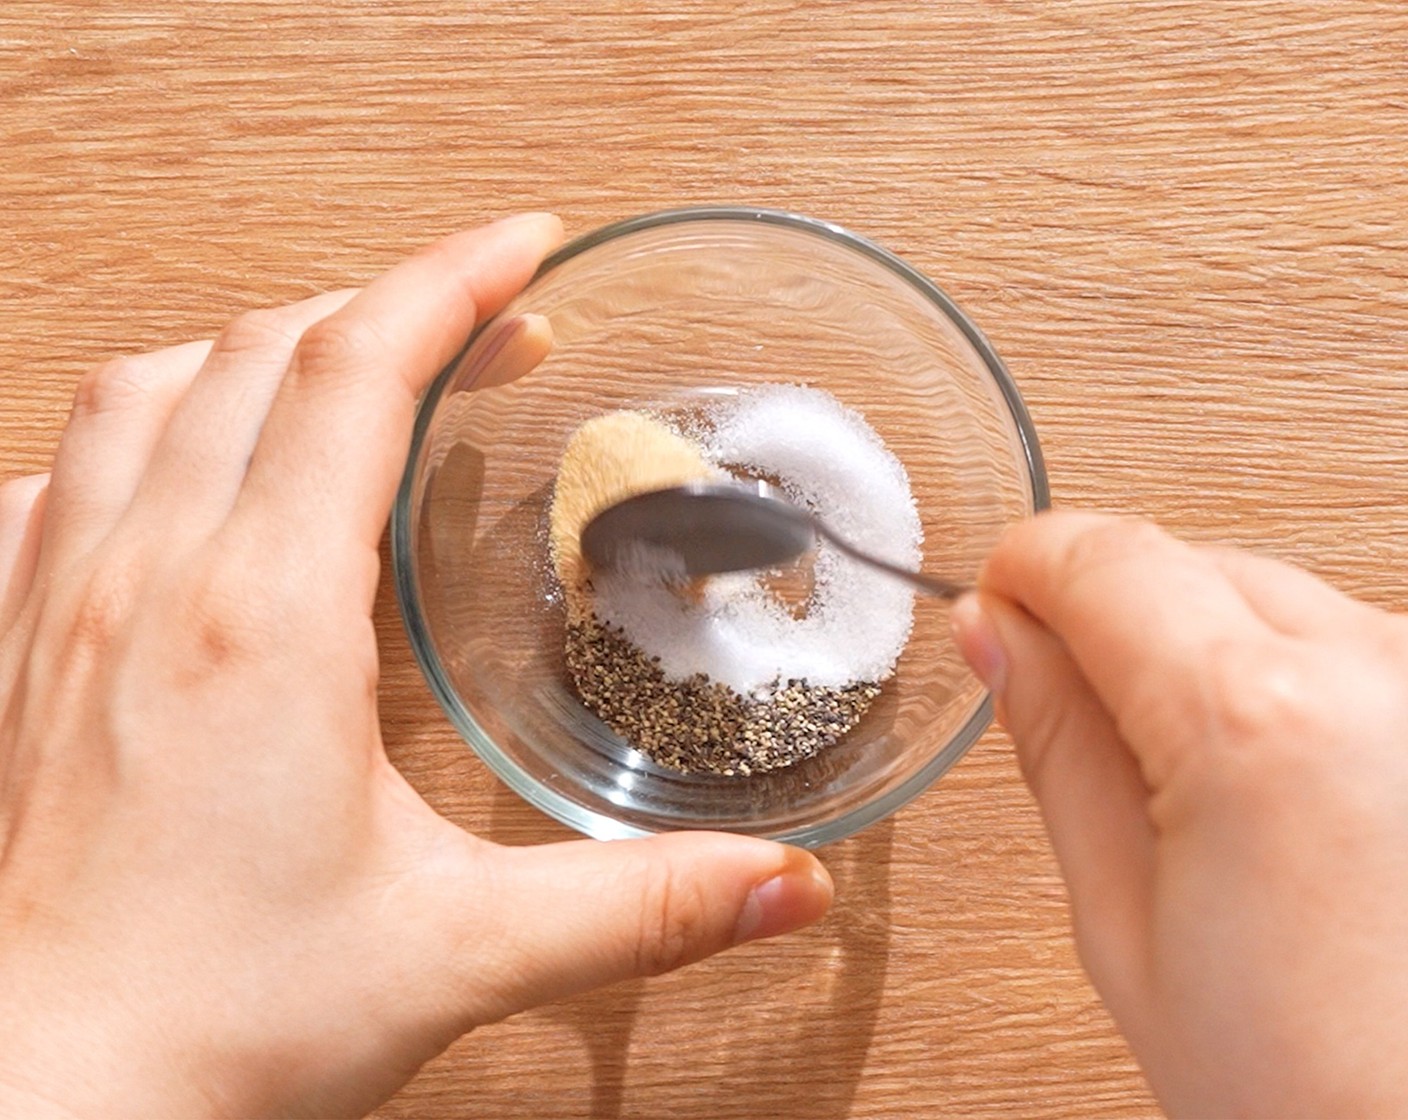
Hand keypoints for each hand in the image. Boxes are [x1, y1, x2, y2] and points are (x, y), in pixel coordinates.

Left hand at [0, 215, 831, 1119]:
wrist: (50, 1099)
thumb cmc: (215, 1024)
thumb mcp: (458, 953)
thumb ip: (640, 909)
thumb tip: (786, 888)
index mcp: (260, 618)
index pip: (354, 370)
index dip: (451, 279)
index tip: (528, 244)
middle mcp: (151, 580)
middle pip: (262, 351)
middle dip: (391, 303)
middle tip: (493, 324)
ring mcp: (66, 604)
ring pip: (144, 388)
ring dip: (259, 347)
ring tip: (351, 361)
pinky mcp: (25, 651)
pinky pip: (59, 475)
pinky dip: (140, 427)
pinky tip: (182, 464)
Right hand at [953, 511, 1407, 1117]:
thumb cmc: (1313, 1089)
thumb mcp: (1124, 925)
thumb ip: (1057, 746)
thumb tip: (998, 638)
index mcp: (1255, 723)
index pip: (1102, 560)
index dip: (1025, 570)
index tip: (994, 604)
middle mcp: (1374, 675)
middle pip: (1185, 559)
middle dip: (1106, 610)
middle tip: (1063, 704)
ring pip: (1264, 593)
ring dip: (1195, 641)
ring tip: (1178, 775)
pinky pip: (1340, 642)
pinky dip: (1275, 675)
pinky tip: (1260, 780)